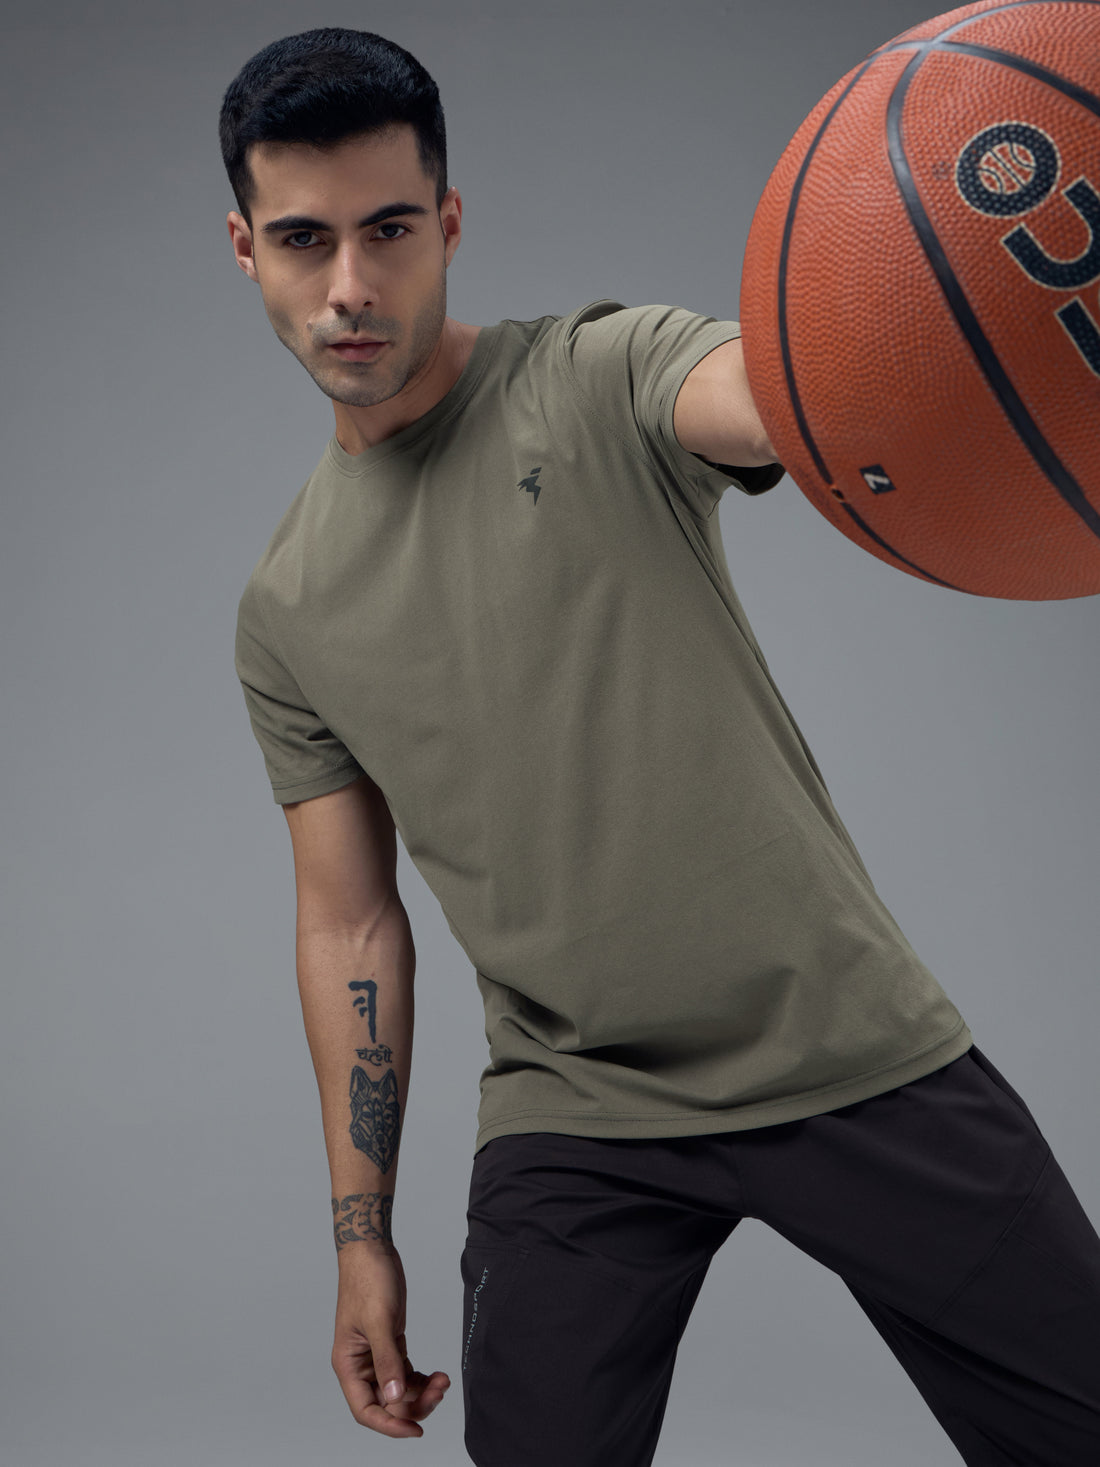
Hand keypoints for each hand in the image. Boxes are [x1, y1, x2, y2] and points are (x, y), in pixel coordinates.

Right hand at [332, 1244, 451, 1437]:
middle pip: (387, 1402)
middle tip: (440, 1393)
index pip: (366, 1409)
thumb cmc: (368, 1279)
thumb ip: (387, 1360)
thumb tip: (395, 1395)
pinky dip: (422, 1378)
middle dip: (414, 1403)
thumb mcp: (379, 1320)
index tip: (415, 1430)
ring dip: (421, 1391)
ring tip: (443, 1380)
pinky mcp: (390, 1342)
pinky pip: (406, 1372)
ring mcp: (376, 1354)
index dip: (389, 1424)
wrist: (372, 1249)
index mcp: (349, 1364)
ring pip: (399, 1389)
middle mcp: (361, 1364)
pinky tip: (437, 1374)